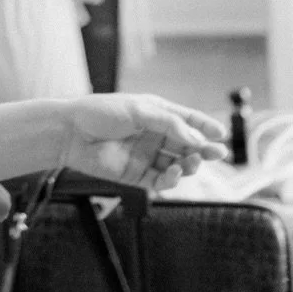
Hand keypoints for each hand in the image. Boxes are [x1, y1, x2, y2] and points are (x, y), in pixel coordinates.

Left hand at [58, 94, 226, 191]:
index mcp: (155, 113)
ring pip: (178, 164)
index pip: (187, 120)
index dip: (205, 127)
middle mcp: (154, 135)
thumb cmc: (100, 113)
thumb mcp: (139, 110)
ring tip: (192, 161)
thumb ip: (170, 124)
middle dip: (204, 149)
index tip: (221, 134)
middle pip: (187, 145)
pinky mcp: (138, 175)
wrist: (71, 132)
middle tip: (217, 153)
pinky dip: (172, 179)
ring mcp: (147, 156)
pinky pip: (162, 181)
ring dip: (190, 164)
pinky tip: (175, 173)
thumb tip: (198, 140)